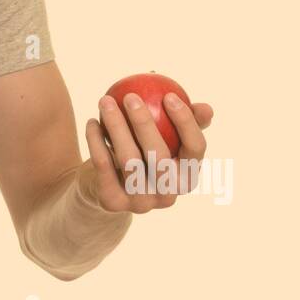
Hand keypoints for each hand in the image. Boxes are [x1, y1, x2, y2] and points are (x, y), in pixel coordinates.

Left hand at [82, 92, 212, 213]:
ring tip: (105, 100)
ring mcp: (141, 203)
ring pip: (129, 161)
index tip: (169, 95)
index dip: (186, 122)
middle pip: (159, 156)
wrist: (104, 186)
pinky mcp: (113, 203)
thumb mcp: (164, 138)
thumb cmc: (141, 152)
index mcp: (187, 177)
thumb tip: (206, 108)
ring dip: (116, 126)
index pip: (195, 149)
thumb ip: (183, 122)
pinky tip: (92, 121)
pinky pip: (103, 167)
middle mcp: (169, 195)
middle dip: (144, 122)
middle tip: (130, 96)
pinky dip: (96, 141)